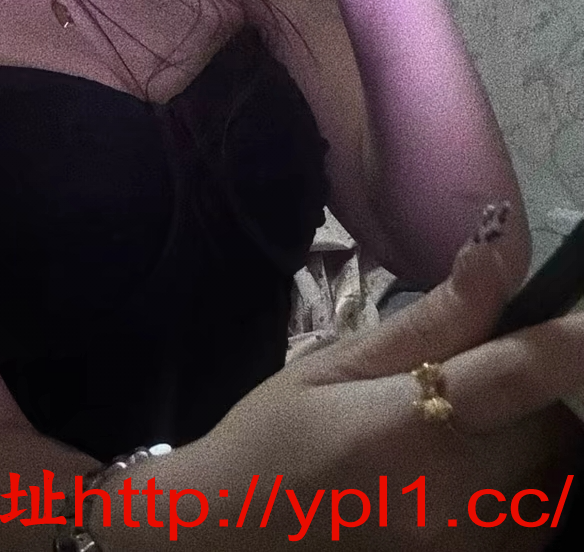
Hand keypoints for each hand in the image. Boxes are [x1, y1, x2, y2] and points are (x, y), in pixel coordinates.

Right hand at [216, 226, 583, 548]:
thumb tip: (495, 254)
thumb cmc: (271, 443)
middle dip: (531, 396)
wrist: (228, 543)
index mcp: (407, 430)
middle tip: (473, 381)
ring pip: (551, 481)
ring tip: (457, 437)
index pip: (521, 373)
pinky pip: (532, 526)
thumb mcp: (334, 368)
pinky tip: (456, 484)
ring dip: (528, 446)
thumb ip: (428, 321)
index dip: (572, 338)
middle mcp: (455, 502)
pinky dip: (515, 496)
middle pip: (550, 429)